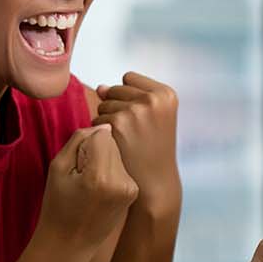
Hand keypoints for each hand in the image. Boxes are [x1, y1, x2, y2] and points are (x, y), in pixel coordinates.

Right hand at [34, 125, 137, 260]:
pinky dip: (110, 171)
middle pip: (112, 142)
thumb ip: (80, 140)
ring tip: (89, 184)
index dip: (83, 145)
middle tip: (81, 175)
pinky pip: (122, 167)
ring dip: (104, 160)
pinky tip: (99, 190)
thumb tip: (105, 127)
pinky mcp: (133, 192)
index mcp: (100, 175)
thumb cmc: (58, 206)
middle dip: (95, 151)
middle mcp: (122, 181)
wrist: (70, 244)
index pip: (100, 134)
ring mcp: (130, 188)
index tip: (76, 163)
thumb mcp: (57, 167)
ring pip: (118, 153)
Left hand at [94, 72, 179, 219]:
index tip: (143, 120)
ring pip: (103, 104)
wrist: (153, 184)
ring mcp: (135, 110)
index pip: (129, 78)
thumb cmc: (151, 150)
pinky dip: (101, 134)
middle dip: (118, 108)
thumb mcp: (152, 118)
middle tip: (135, 134)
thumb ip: (128, 96)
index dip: (129, 98)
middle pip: (114, 89)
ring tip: (127, 141)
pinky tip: (117, 147)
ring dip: (108, 121)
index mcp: (166, 94)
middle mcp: (153, 99)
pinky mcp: (117, 123)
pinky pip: (96, 120)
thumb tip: (100, 87)